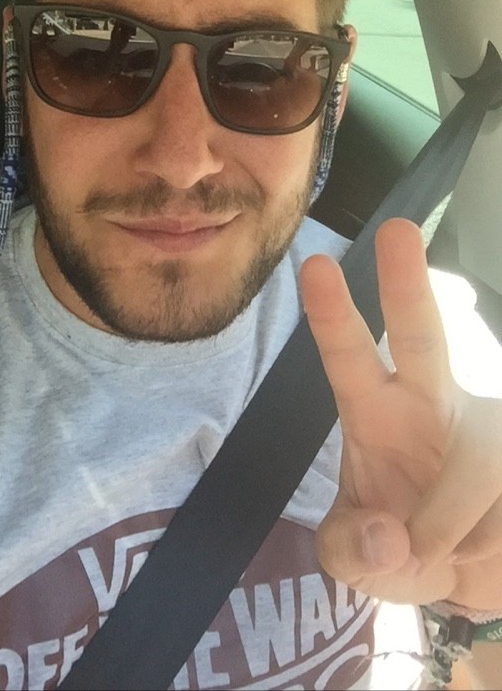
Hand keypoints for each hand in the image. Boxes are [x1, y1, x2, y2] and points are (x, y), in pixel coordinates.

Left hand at [300, 218, 501, 608]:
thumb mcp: (359, 562)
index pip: (348, 358)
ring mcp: (490, 426)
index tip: (314, 264)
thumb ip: (351, 554)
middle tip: (396, 230)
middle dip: (408, 284)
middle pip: (422, 335)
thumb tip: (390, 535)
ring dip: (454, 529)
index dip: (332, 315)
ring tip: (444, 558)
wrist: (473, 568)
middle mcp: (433, 401)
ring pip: (479, 464)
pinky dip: (487, 553)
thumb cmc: (401, 546)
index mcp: (376, 412)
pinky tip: (484, 551)